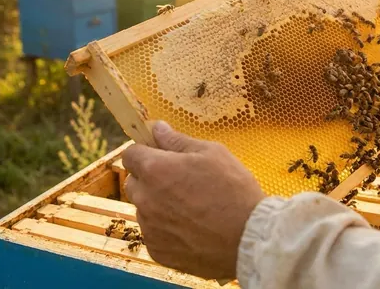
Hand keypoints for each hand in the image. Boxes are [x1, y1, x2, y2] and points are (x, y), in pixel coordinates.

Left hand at [122, 121, 265, 279]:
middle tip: (179, 183)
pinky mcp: (157, 251)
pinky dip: (166, 230)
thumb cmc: (234, 189)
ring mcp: (149, 227)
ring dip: (158, 206)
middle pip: (133, 182)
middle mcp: (145, 199)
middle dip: (149, 179)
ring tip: (190, 209)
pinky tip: (191, 229)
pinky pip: (154, 234)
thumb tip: (157, 128)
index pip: (131, 154)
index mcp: (156, 170)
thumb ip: (178, 140)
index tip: (159, 156)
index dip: (145, 152)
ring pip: (144, 210)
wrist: (248, 237)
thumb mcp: (212, 153)